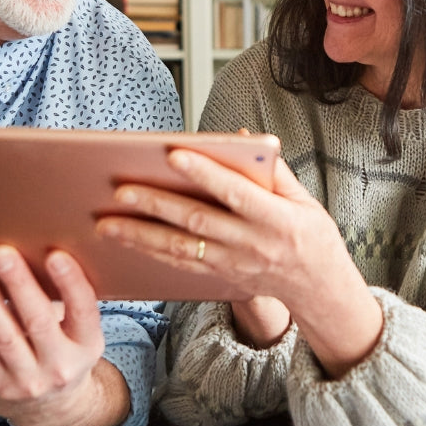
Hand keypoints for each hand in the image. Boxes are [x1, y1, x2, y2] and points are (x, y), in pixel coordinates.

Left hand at [0, 247, 128, 425]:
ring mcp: (28, 380)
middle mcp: (61, 365)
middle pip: (38, 321)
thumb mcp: (79, 332)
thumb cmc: (63, 349)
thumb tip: (37, 247)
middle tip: (0, 253)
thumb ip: (67, 300)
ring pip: (2, 335)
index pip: (83, 311)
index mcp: (87, 345)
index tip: (55, 255)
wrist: (52, 406)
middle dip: (17, 283)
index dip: (70, 283)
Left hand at [97, 150, 382, 376]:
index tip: (173, 154)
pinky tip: (126, 242)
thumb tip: (240, 137)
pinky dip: (151, 254)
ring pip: (180, 249)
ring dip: (140, 236)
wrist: (319, 288)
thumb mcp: (302, 199)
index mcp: (275, 218)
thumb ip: (271, 168)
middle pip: (197, 221)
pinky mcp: (220, 278)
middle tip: (120, 191)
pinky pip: (181, 266)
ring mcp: (233, 265)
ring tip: (106, 223)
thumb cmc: (311, 234)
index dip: (205, 173)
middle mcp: (251, 244)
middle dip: (156, 205)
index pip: (235, 191)